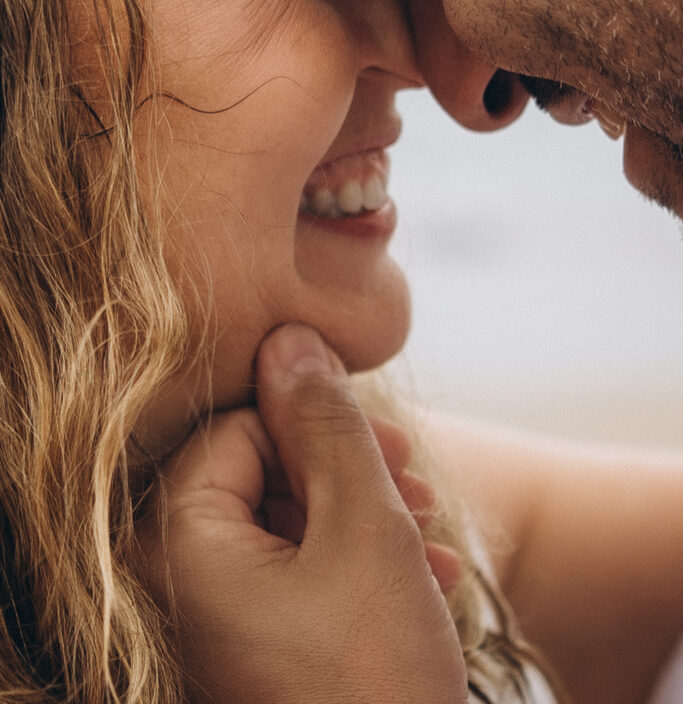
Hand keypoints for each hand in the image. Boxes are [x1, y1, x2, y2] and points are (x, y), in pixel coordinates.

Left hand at [141, 324, 467, 703]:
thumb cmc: (375, 674)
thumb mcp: (364, 526)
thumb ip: (325, 422)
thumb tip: (292, 336)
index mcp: (176, 545)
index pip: (234, 428)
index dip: (311, 421)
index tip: (382, 437)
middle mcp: (174, 585)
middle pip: (259, 476)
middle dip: (347, 472)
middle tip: (413, 482)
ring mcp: (210, 627)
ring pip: (286, 527)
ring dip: (365, 519)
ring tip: (432, 538)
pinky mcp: (248, 655)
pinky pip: (293, 580)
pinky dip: (355, 568)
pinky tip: (424, 581)